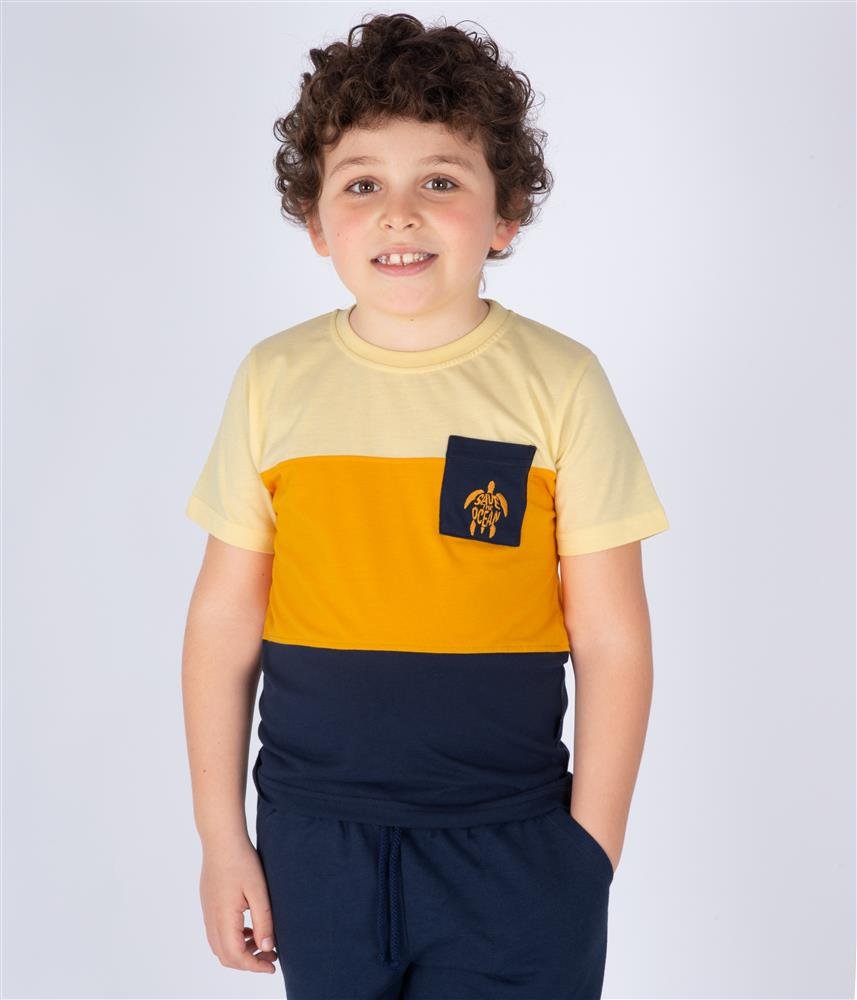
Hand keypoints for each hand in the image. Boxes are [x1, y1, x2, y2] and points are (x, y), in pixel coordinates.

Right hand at [199, 836, 278, 973]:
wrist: (221, 839)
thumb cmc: (242, 861)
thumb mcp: (259, 891)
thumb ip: (263, 921)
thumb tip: (267, 947)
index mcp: (223, 918)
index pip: (236, 956)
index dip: (255, 966)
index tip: (272, 965)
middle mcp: (211, 919)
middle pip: (226, 956)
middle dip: (248, 962)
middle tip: (271, 956)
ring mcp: (207, 912)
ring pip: (219, 946)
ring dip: (240, 952)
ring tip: (263, 943)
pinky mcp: (208, 905)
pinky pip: (217, 933)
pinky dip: (233, 940)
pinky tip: (249, 929)